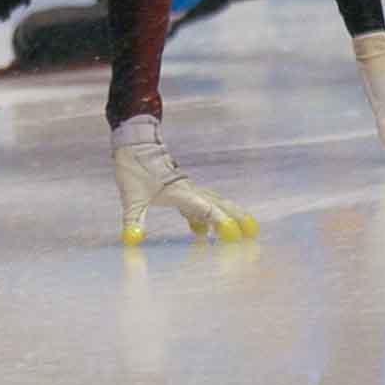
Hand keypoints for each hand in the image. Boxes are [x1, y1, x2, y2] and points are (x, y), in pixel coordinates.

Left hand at [111, 115, 257, 244]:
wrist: (134, 143)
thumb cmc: (133, 167)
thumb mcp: (131, 197)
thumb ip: (133, 221)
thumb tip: (132, 241)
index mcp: (181, 192)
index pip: (207, 209)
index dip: (221, 222)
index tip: (233, 235)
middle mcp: (189, 190)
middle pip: (221, 205)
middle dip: (238, 219)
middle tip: (253, 234)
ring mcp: (187, 188)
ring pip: (214, 203)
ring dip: (227, 217)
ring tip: (238, 233)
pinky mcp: (181, 188)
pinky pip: (199, 205)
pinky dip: (204, 218)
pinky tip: (201, 232)